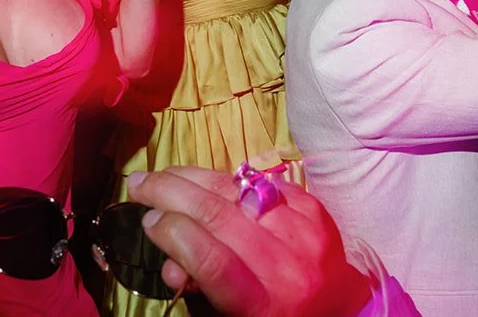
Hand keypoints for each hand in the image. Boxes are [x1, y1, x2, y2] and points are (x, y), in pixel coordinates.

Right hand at [128, 166, 372, 316]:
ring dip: (192, 177)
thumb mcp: (231, 316)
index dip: (174, 235)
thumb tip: (170, 261)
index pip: (212, 262)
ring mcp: (303, 232)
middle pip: (218, 216)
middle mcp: (286, 266)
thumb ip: (199, 287)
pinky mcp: (313, 208)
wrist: (340, 309)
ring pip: (236, 189)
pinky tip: (206, 179)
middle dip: (169, 193)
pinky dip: (229, 178)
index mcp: (262, 305)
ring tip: (164, 174)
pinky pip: (260, 181)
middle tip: (138, 184)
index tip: (147, 221)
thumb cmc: (273, 316)